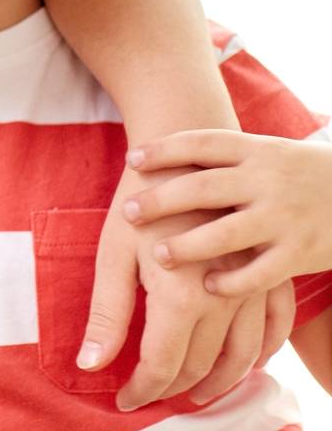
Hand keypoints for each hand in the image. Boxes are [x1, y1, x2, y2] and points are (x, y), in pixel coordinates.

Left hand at [80, 161, 286, 408]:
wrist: (185, 154)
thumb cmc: (139, 201)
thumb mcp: (112, 254)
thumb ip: (106, 315)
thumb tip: (90, 366)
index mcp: (181, 297)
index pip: (162, 366)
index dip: (140, 390)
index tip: (121, 401)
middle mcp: (223, 299)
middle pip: (200, 366)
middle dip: (171, 389)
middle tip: (147, 397)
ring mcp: (252, 287)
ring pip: (242, 357)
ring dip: (216, 382)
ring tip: (189, 393)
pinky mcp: (269, 274)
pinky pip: (273, 332)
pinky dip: (256, 357)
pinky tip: (239, 366)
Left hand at [124, 129, 331, 292]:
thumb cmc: (299, 174)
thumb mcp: (267, 154)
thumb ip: (223, 160)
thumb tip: (155, 158)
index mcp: (256, 151)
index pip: (202, 143)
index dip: (164, 150)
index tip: (132, 160)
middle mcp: (268, 181)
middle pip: (203, 188)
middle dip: (161, 200)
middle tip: (127, 212)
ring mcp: (285, 218)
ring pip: (226, 234)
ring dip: (188, 246)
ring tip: (158, 254)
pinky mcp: (302, 253)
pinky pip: (260, 273)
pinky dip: (232, 282)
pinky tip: (209, 287)